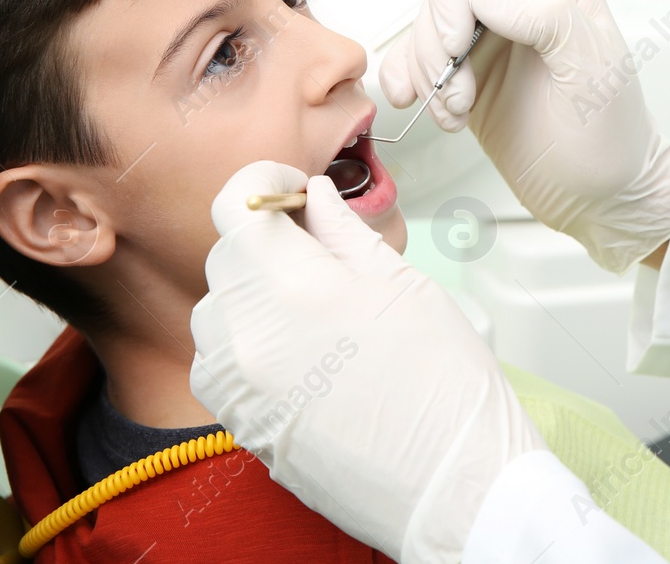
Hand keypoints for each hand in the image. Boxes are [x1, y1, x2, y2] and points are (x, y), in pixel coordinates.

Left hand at [190, 161, 544, 563]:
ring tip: (314, 309)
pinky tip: (301, 352)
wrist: (452, 484)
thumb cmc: (446, 388)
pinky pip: (220, 361)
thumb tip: (315, 199)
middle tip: (320, 250)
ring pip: (216, 310)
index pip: (237, 205)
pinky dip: (247, 343)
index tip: (292, 190)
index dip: (265, 184)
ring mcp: (236, 386)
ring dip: (252, 293)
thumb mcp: (406, 288)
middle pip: (227, 256)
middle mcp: (249, 335)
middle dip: (267, 241)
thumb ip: (345, 235)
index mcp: (295, 287)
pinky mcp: (237, 424)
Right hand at [380, 0, 669, 272]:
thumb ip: (550, 19)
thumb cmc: (612, 136)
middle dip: (436, 42)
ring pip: (425, 30)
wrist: (603, 198)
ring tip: (456, 114)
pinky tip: (419, 107)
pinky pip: (416, 64)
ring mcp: (487, 45)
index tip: (456, 42)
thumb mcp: (594, 72)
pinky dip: (405, 81)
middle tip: (457, 92)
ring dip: (426, 72)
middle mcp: (516, 7)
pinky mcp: (466, 81)